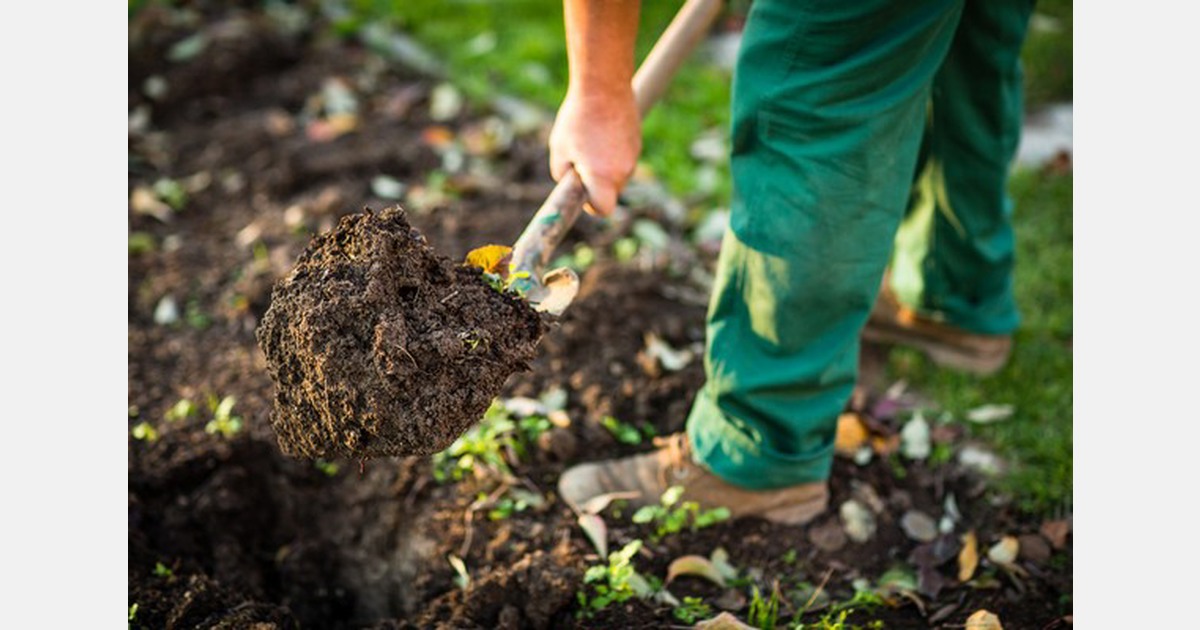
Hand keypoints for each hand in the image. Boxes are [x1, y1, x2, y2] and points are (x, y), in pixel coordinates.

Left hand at [548, 87, 640, 216]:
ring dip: (604, 168)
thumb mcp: (559, 149)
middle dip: (596, 185)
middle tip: (580, 161)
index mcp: (603, 177)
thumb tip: (571, 184)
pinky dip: (612, 153)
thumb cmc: (578, 118)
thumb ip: (563, 175)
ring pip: (617, 175)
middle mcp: (623, 171)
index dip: (591, 206)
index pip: (603, 210)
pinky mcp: (637, 143)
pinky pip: (623, 159)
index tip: (582, 192)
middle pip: (611, 193)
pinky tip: (601, 132)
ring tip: (589, 141)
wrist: (604, 86)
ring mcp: (633, 157)